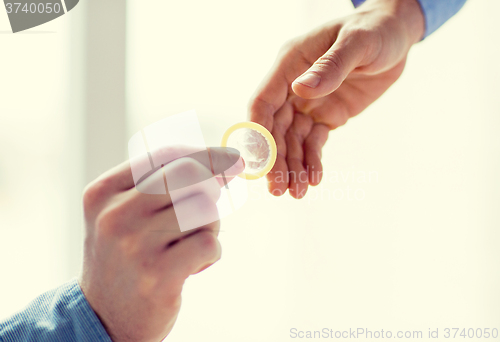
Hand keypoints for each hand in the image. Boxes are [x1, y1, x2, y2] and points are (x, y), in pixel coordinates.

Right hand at [79, 146, 242, 341]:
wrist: (103, 318)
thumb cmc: (123, 258)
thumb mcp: (121, 214)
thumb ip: (157, 185)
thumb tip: (220, 163)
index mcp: (103, 193)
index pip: (164, 156)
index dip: (204, 153)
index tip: (230, 157)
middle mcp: (116, 215)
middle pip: (189, 174)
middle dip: (214, 182)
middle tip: (219, 194)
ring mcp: (136, 245)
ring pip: (204, 209)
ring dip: (211, 225)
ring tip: (192, 243)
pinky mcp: (158, 274)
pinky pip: (208, 242)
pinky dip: (212, 251)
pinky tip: (195, 264)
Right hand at [249, 0, 423, 197]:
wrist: (395, 37)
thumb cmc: (374, 31)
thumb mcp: (357, 43)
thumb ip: (330, 66)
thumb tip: (301, 90)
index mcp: (290, 64)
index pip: (263, 101)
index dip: (258, 131)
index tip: (259, 161)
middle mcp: (293, 87)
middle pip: (275, 128)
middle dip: (275, 159)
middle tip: (277, 189)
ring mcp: (309, 103)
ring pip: (293, 141)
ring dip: (293, 167)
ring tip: (297, 193)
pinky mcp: (326, 116)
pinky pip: (314, 142)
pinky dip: (312, 161)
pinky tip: (314, 179)